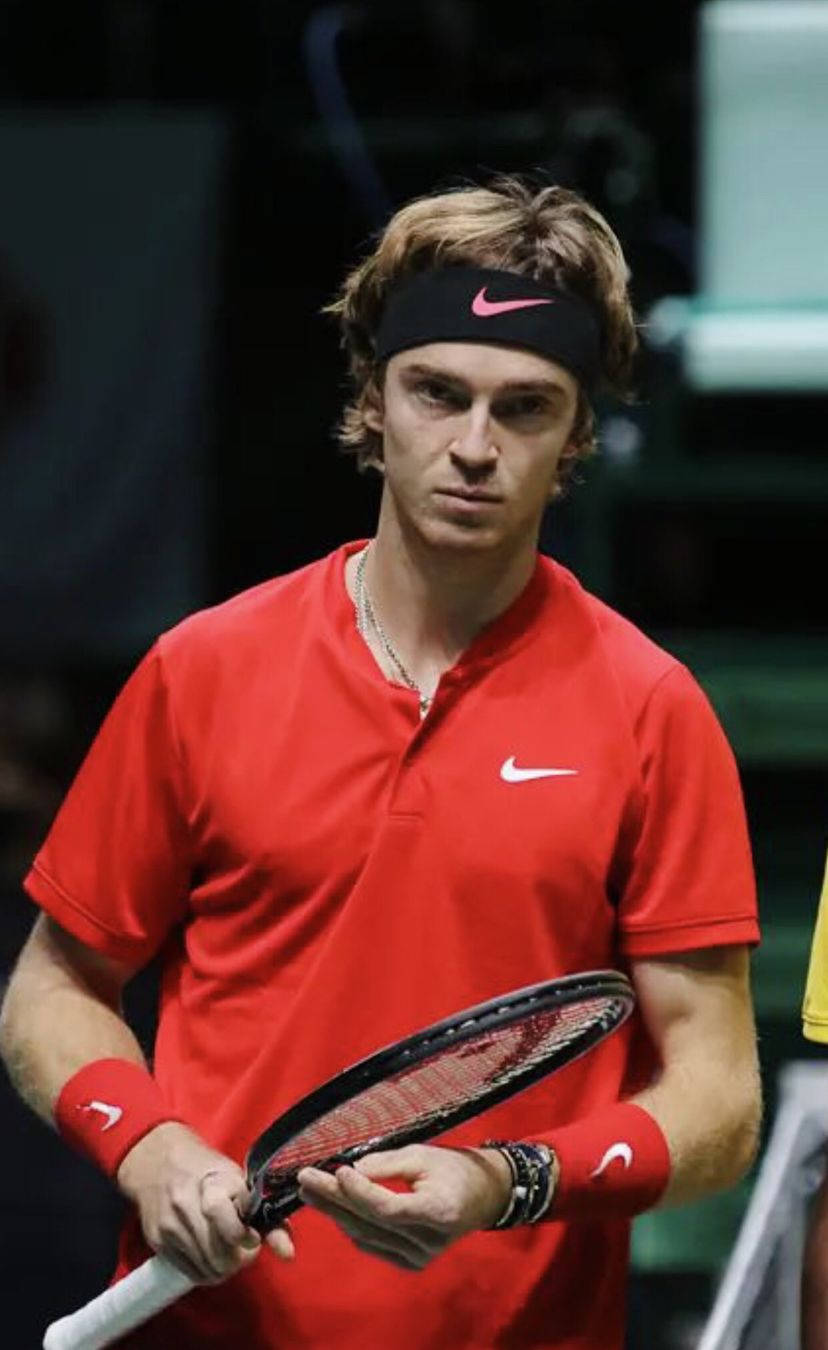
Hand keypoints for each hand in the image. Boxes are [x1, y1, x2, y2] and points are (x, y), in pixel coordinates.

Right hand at [116, 1121, 294, 1281]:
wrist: (157, 1162)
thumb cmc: (207, 1170)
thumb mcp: (237, 1180)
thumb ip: (266, 1214)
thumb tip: (287, 1253)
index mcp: (211, 1185)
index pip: (225, 1222)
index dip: (243, 1237)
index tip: (253, 1238)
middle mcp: (186, 1205)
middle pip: (219, 1255)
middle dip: (239, 1259)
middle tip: (245, 1249)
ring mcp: (169, 1226)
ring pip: (207, 1269)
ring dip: (225, 1268)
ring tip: (229, 1252)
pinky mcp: (157, 1242)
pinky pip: (190, 1273)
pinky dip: (207, 1272)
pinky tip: (212, 1256)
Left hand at [296, 1144, 511, 1270]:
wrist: (480, 1196)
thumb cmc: (453, 1168)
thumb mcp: (423, 1155)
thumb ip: (386, 1164)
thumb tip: (350, 1171)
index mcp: (439, 1211)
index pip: (389, 1207)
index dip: (360, 1191)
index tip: (337, 1170)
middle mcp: (428, 1242)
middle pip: (370, 1223)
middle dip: (334, 1199)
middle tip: (306, 1178)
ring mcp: (419, 1258)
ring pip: (365, 1236)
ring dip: (335, 1213)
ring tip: (310, 1191)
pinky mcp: (410, 1263)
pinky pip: (371, 1244)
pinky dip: (350, 1225)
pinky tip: (333, 1207)